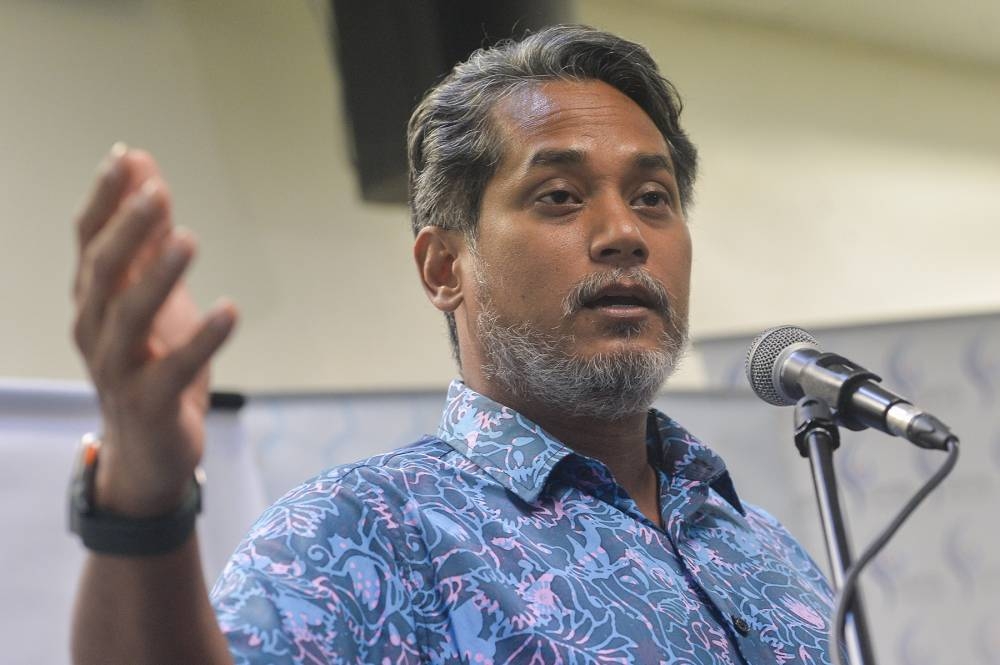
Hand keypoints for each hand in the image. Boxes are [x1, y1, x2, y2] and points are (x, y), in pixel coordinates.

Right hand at [72, 145, 237, 516]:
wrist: (149, 449)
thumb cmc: (151, 363)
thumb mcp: (151, 297)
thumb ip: (147, 240)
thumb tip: (144, 171)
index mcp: (94, 300)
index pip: (90, 242)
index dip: (104, 201)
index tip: (126, 160)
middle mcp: (95, 330)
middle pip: (103, 274)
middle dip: (126, 231)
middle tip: (157, 193)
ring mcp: (118, 369)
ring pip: (129, 319)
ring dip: (158, 277)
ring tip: (188, 239)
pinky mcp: (149, 403)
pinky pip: (173, 369)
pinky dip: (202, 340)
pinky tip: (230, 311)